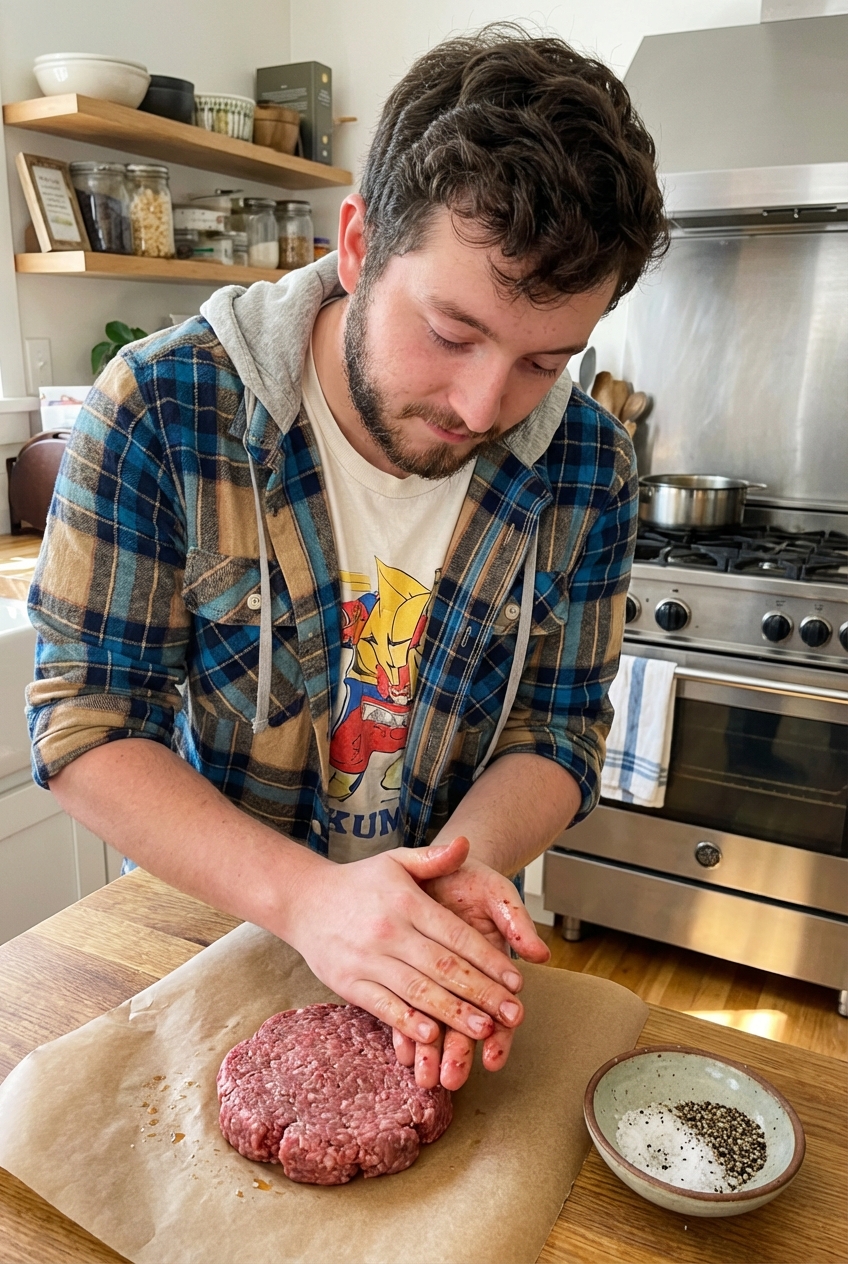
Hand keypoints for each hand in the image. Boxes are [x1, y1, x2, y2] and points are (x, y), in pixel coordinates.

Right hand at [283, 836, 528, 1082]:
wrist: (303, 900)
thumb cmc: (358, 882)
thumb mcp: (396, 861)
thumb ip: (433, 858)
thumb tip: (466, 844)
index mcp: (406, 902)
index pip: (456, 936)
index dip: (488, 960)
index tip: (516, 981)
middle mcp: (389, 931)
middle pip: (444, 968)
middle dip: (482, 993)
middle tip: (513, 1014)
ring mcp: (367, 959)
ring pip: (418, 992)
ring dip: (454, 1014)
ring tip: (485, 1030)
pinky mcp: (348, 983)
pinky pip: (383, 1006)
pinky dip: (407, 1023)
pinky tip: (432, 1036)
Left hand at [392, 844, 550, 1090]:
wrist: (437, 866)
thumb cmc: (472, 880)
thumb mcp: (496, 893)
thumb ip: (516, 922)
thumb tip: (540, 953)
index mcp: (490, 965)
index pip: (499, 1007)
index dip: (500, 1034)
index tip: (494, 1058)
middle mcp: (464, 980)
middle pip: (465, 1024)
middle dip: (460, 1054)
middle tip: (452, 1079)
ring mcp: (436, 980)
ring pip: (436, 1023)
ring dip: (432, 1052)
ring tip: (426, 1078)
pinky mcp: (409, 973)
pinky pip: (407, 1006)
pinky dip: (405, 1030)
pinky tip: (402, 1053)